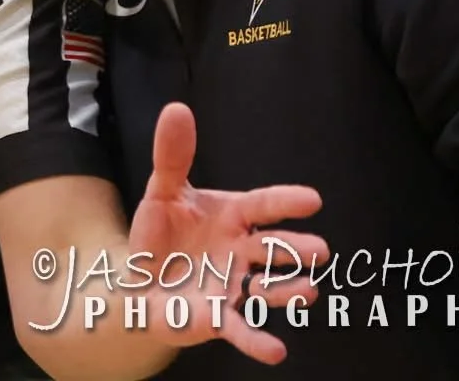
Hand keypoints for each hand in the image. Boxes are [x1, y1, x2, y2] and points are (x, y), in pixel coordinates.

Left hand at [129, 103, 327, 364]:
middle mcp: (239, 252)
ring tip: (309, 292)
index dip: (285, 202)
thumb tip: (176, 109)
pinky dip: (258, 341)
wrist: (139, 280)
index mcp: (231, 217)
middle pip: (272, 249)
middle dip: (295, 250)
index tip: (313, 199)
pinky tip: (276, 350)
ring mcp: (232, 286)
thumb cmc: (161, 232)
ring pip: (266, 289)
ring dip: (287, 291)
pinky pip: (240, 329)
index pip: (262, 206)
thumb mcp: (162, 190)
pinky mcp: (217, 318)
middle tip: (320, 251)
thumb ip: (172, 155)